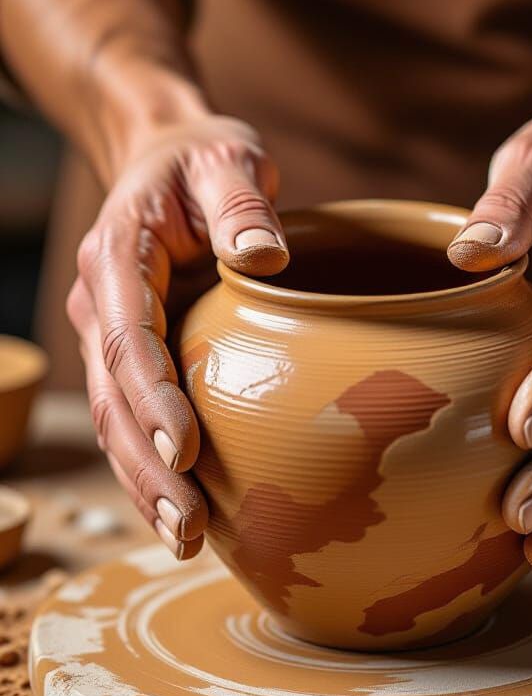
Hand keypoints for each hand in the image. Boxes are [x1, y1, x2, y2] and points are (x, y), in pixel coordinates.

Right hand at [67, 109, 287, 558]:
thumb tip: (268, 257)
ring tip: (186, 539)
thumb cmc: (203, 159)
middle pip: (113, 396)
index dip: (153, 396)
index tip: (188, 448)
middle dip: (147, 465)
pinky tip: (182, 512)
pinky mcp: (128, 355)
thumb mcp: (227, 157)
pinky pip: (130, 419)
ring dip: (144, 481)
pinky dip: (150, 466)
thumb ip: (242, 202)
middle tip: (189, 526)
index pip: (129, 334)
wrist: (165, 158)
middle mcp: (100, 300)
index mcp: (119, 253)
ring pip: (114, 420)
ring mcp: (107, 331)